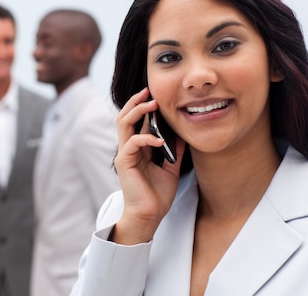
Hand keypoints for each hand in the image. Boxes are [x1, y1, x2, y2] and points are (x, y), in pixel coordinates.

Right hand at [112, 87, 184, 244]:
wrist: (149, 216)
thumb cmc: (157, 195)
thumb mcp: (171, 168)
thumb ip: (174, 151)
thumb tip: (183, 134)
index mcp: (138, 148)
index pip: (137, 120)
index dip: (144, 105)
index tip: (157, 95)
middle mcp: (128, 148)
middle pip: (125, 116)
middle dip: (136, 101)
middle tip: (149, 91)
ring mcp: (124, 154)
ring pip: (124, 123)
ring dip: (137, 111)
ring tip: (152, 104)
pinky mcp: (124, 163)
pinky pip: (132, 143)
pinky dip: (146, 138)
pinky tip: (160, 141)